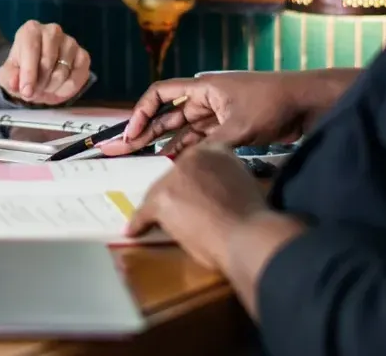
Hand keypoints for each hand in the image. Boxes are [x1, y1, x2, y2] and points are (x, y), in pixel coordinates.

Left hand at [0, 20, 90, 104]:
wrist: (38, 75)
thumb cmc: (21, 71)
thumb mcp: (9, 76)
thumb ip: (10, 78)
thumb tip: (15, 83)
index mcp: (31, 30)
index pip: (31, 49)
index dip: (28, 73)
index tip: (26, 91)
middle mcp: (52, 31)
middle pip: (48, 61)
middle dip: (39, 83)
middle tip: (33, 93)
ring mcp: (70, 42)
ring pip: (63, 71)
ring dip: (52, 87)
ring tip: (44, 89)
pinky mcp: (83, 55)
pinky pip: (78, 77)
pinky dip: (67, 89)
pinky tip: (58, 89)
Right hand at [99, 71, 315, 156]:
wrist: (308, 103)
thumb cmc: (274, 103)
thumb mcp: (240, 126)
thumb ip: (211, 145)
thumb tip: (187, 165)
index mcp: (203, 88)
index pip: (160, 94)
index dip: (141, 112)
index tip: (132, 134)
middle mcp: (206, 99)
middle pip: (167, 114)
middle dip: (145, 131)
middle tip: (124, 149)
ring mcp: (218, 114)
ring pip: (183, 129)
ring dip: (165, 143)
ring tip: (144, 160)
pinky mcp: (230, 127)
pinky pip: (200, 139)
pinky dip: (187, 149)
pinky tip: (174, 162)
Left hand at [125, 142, 269, 269]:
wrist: (247, 235)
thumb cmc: (252, 219)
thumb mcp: (244, 185)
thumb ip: (226, 180)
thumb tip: (216, 193)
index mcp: (215, 150)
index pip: (194, 164)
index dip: (192, 183)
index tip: (192, 195)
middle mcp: (192, 157)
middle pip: (174, 177)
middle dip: (175, 194)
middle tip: (180, 212)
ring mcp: (174, 177)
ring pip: (159, 193)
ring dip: (160, 209)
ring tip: (159, 222)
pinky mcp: (162, 198)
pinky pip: (145, 213)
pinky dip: (140, 223)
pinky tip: (133, 231)